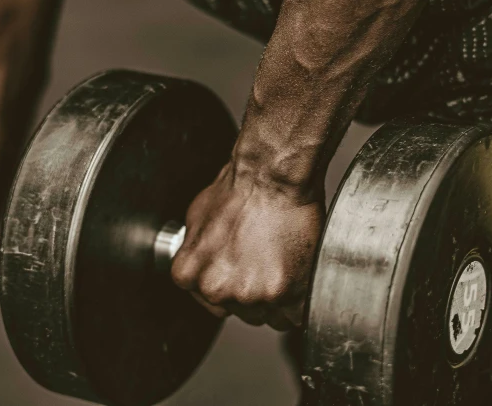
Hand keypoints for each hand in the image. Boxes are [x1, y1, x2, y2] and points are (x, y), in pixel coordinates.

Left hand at [171, 163, 324, 330]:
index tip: (247, 273)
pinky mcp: (283, 293)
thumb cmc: (238, 188)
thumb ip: (196, 252)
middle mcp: (216, 289)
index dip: (236, 287)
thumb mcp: (197, 219)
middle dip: (257, 292)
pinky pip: (296, 315)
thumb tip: (203, 262)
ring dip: (280, 298)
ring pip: (271, 315)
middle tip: (268, 262)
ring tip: (284, 263)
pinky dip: (302, 299)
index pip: (214, 304)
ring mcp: (250, 294)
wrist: (270, 176)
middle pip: (243, 312)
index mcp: (189, 275)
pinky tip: (298, 273)